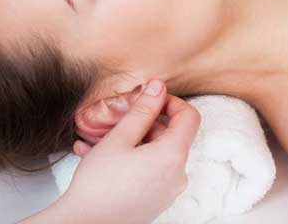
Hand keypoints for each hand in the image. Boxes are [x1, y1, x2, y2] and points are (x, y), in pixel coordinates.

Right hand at [56, 79, 200, 223]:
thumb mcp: (119, 139)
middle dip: (144, 123)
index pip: (190, 117)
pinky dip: (130, 159)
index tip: (149, 99)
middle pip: (170, 136)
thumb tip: (159, 87)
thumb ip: (143, 110)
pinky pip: (148, 171)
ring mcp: (167, 190)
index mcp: (173, 156)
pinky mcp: (155, 201)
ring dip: (131, 141)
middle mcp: (177, 175)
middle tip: (116, 120)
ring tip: (97, 140)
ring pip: (155, 153)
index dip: (171, 102)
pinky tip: (98, 157)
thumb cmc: (99, 184)